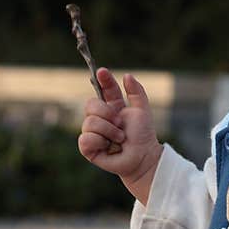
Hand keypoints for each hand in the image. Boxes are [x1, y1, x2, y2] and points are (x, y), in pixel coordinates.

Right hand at [78, 67, 162, 204]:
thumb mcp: (143, 111)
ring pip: (89, 122)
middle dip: (107, 113)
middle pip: (90, 104)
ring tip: (119, 139)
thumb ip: (137, 92)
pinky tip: (108, 147)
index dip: (103, 80)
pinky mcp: (88, 148)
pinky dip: (100, 142)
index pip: (104, 90)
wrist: (143, 157)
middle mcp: (100, 118)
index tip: (102, 71)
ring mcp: (92, 132)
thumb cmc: (143, 135)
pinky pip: (86, 139)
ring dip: (109, 131)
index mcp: (112, 107)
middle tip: (120, 123)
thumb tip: (127, 75)